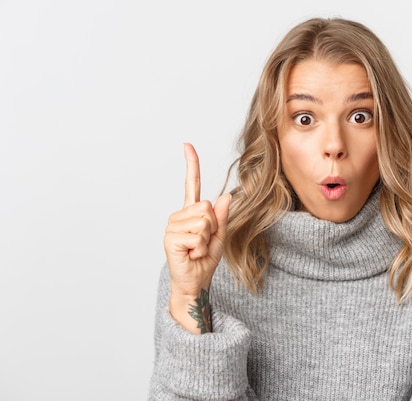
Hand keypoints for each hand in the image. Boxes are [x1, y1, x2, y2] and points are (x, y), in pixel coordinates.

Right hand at [163, 143, 229, 331]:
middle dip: (213, 226)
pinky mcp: (171, 238)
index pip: (191, 184)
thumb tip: (226, 195)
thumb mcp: (220, 235)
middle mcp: (179, 215)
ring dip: (207, 239)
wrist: (195, 281)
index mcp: (191, 212)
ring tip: (198, 249)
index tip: (187, 144)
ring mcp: (173, 226)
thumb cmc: (205, 260)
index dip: (191, 164)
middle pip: (206, 206)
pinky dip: (201, 247)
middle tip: (204, 243)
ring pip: (204, 220)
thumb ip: (222, 216)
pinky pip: (198, 234)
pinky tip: (192, 254)